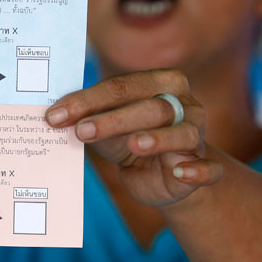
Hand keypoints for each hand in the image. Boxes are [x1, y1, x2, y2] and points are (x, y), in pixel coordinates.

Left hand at [45, 69, 221, 205]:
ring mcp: (198, 135)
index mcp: (161, 83)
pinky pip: (209, 168)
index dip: (87, 101)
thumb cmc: (130, 140)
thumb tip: (52, 116)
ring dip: (159, 139)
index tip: (55, 116)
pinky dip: (198, 170)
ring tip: (135, 145)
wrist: (162, 178)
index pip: (122, 87)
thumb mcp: (107, 126)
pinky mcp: (206, 167)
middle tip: (82, 132)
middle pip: (151, 107)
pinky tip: (181, 174)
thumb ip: (86, 117)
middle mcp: (185, 104)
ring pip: (182, 133)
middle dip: (114, 119)